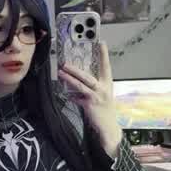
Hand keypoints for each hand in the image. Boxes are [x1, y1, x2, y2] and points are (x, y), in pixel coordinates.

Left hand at [57, 41, 121, 156]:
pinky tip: (66, 94)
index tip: (101, 43)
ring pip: (81, 85)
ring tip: (61, 72)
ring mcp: (97, 97)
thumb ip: (94, 87)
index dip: (103, 54)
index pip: (106, 66)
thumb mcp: (103, 95)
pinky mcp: (90, 106)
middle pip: (87, 75)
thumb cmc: (105, 110)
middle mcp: (103, 89)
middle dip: (75, 68)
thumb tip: (81, 80)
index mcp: (107, 84)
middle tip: (65, 62)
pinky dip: (71, 97)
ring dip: (69, 78)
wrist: (109, 127)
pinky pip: (77, 99)